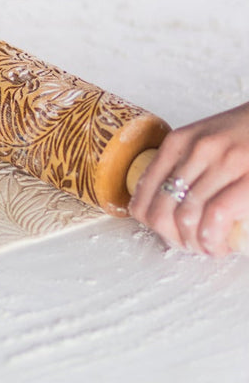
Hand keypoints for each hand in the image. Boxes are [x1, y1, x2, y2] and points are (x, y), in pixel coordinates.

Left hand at [129, 102, 248, 256]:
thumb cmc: (244, 136)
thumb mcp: (204, 141)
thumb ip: (183, 165)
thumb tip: (162, 206)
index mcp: (179, 141)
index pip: (144, 187)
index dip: (148, 218)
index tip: (161, 231)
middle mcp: (197, 149)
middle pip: (162, 206)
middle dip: (170, 235)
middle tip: (187, 245)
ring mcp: (224, 162)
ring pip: (187, 215)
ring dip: (193, 242)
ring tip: (207, 247)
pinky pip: (215, 215)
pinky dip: (212, 238)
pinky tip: (218, 245)